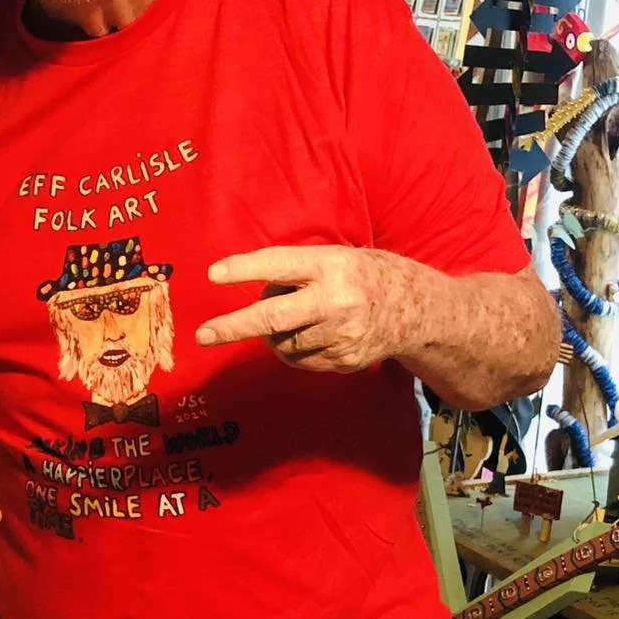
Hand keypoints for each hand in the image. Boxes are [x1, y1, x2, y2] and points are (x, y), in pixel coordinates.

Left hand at [196, 246, 410, 374]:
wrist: (414, 310)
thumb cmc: (364, 276)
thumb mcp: (336, 258)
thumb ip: (298, 271)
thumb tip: (253, 294)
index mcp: (332, 266)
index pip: (280, 264)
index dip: (245, 269)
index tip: (213, 274)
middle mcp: (335, 301)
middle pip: (273, 318)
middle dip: (233, 327)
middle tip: (204, 335)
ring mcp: (340, 335)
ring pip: (283, 343)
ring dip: (275, 334)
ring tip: (296, 318)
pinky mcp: (344, 360)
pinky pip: (301, 360)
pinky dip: (295, 349)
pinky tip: (312, 335)